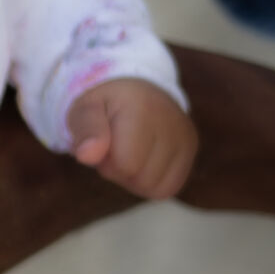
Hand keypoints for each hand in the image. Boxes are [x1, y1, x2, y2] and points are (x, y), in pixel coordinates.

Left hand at [66, 77, 197, 198]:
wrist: (134, 85)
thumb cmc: (104, 103)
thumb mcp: (83, 110)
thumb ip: (84, 131)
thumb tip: (87, 156)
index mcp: (142, 109)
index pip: (125, 165)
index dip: (106, 162)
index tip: (103, 143)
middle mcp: (172, 122)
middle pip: (141, 179)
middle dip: (120, 171)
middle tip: (115, 147)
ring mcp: (185, 136)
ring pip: (156, 188)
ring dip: (135, 178)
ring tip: (129, 152)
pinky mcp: (190, 147)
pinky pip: (169, 187)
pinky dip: (152, 182)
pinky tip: (143, 161)